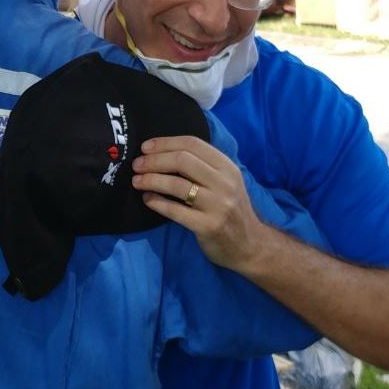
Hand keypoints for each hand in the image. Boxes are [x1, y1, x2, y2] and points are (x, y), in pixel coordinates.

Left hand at [131, 135, 269, 270]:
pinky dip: (157, 203)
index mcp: (227, 167)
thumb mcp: (226, 182)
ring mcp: (218, 205)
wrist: (251, 245)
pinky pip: (175, 211)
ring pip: (176, 185)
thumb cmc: (231, 210)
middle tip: (137, 165)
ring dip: (151, 180)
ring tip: (137, 181)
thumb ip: (203, 167)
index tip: (145, 147)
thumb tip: (163, 153)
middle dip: (154, 161)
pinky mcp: (208, 226)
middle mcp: (224, 183)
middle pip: (182, 161)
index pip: (193, 144)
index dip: (165, 143)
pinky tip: (148, 199)